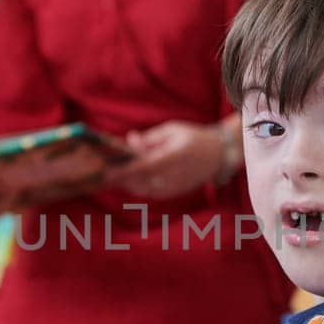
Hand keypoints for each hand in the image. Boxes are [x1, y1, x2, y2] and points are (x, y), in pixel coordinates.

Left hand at [105, 121, 225, 198]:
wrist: (217, 155)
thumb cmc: (193, 137)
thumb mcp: (172, 130)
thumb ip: (149, 138)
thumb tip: (129, 140)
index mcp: (175, 156)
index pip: (145, 167)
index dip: (125, 171)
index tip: (108, 172)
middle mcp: (175, 175)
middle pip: (141, 182)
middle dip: (121, 178)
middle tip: (105, 171)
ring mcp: (176, 186)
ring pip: (144, 190)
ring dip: (128, 183)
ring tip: (115, 174)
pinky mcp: (175, 193)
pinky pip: (151, 193)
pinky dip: (138, 187)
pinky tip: (129, 179)